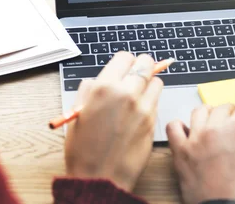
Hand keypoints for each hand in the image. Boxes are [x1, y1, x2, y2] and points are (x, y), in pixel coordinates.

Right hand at [64, 52, 162, 191]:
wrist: (100, 178)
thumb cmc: (84, 149)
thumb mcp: (77, 112)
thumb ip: (89, 90)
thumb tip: (100, 80)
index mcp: (104, 88)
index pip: (125, 57)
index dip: (124, 62)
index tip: (122, 69)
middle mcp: (127, 93)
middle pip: (146, 63)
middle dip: (141, 67)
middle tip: (134, 76)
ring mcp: (143, 107)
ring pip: (157, 80)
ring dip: (149, 84)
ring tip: (137, 95)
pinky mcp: (153, 121)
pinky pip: (157, 101)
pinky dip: (151, 101)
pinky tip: (139, 111)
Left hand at [166, 104, 234, 203]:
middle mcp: (216, 129)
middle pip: (222, 108)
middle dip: (229, 113)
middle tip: (231, 121)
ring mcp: (196, 138)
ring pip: (199, 111)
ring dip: (207, 114)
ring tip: (210, 122)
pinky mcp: (181, 151)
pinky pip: (173, 128)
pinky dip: (179, 127)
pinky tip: (186, 132)